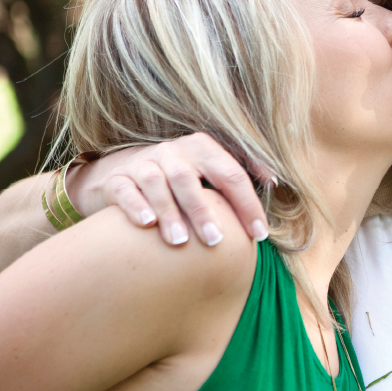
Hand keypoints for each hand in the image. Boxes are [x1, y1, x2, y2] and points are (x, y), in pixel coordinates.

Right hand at [66, 133, 270, 246]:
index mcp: (202, 148)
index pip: (230, 174)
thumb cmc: (181, 176)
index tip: (258, 235)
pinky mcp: (117, 180)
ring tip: (180, 242)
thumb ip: (243, 171)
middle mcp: (172, 152)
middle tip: (216, 241)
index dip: (246, 204)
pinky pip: (125, 191)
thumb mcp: (211, 168)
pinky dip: (136, 206)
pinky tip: (147, 223)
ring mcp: (142, 164)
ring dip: (170, 213)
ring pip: (156, 184)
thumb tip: (274, 180)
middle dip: (203, 211)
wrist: (122, 172)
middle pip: (189, 179)